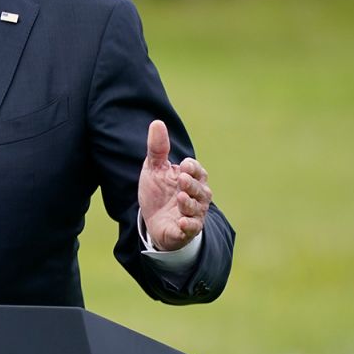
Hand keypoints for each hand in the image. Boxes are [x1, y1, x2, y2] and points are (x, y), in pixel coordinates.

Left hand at [138, 119, 212, 251]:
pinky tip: (181, 222)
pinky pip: (191, 229)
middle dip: (192, 184)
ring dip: (189, 203)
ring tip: (181, 198)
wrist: (152, 221)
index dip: (192, 168)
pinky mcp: (186, 230)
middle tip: (182, 179)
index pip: (198, 171)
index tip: (184, 165)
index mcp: (191, 179)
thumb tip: (157, 122)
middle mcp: (197, 196)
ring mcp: (192, 214)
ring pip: (197, 208)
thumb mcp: (154, 168)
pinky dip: (188, 226)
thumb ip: (157, 148)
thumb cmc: (158, 191)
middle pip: (201, 189)